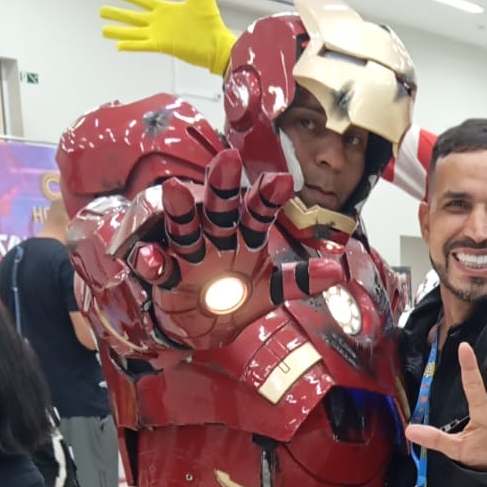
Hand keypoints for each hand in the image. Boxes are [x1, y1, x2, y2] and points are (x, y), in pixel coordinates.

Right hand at [101, 0, 235, 75]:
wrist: (216, 44)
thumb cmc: (211, 22)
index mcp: (166, 10)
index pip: (143, 1)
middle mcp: (159, 23)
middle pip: (133, 17)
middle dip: (117, 14)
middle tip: (101, 11)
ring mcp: (159, 35)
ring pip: (133, 32)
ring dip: (118, 31)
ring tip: (103, 30)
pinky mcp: (162, 46)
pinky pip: (142, 45)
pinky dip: (130, 45)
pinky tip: (117, 46)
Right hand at [131, 151, 338, 348]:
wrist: (203, 327)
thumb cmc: (236, 297)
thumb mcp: (270, 290)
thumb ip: (298, 280)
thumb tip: (336, 272)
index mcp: (244, 238)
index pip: (257, 213)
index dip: (267, 198)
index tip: (282, 180)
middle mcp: (216, 239)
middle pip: (219, 210)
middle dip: (222, 187)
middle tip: (227, 159)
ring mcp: (189, 255)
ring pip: (183, 229)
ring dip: (179, 211)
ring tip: (175, 190)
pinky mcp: (166, 277)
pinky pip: (157, 268)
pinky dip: (152, 262)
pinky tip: (151, 256)